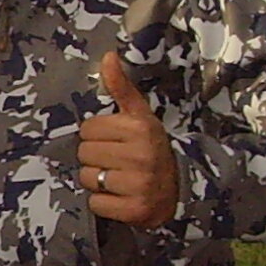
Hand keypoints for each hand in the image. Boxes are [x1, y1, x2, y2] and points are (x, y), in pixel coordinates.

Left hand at [75, 51, 178, 226]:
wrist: (180, 188)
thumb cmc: (152, 148)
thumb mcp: (140, 116)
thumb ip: (121, 88)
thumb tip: (108, 56)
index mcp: (140, 128)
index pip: (88, 129)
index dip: (97, 135)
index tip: (114, 140)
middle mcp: (140, 155)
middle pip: (84, 154)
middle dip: (96, 158)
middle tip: (116, 161)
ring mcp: (138, 184)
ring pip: (88, 179)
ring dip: (97, 181)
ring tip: (118, 178)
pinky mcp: (134, 210)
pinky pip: (96, 204)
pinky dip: (103, 202)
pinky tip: (119, 196)